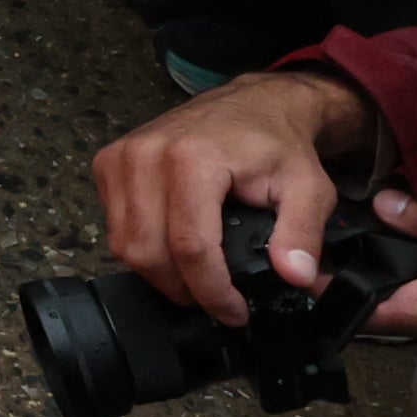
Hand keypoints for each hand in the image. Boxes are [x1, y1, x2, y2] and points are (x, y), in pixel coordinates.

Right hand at [93, 67, 378, 324]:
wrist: (252, 103)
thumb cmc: (277, 146)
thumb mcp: (308, 188)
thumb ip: (303, 233)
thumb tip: (297, 278)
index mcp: (194, 157)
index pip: (190, 246)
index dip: (212, 291)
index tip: (235, 313)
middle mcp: (146, 154)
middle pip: (150, 252)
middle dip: (185, 289)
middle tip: (217, 299)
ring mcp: (121, 158)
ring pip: (124, 246)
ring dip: (160, 275)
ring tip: (197, 276)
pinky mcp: (108, 163)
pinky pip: (114, 228)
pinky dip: (141, 249)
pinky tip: (172, 246)